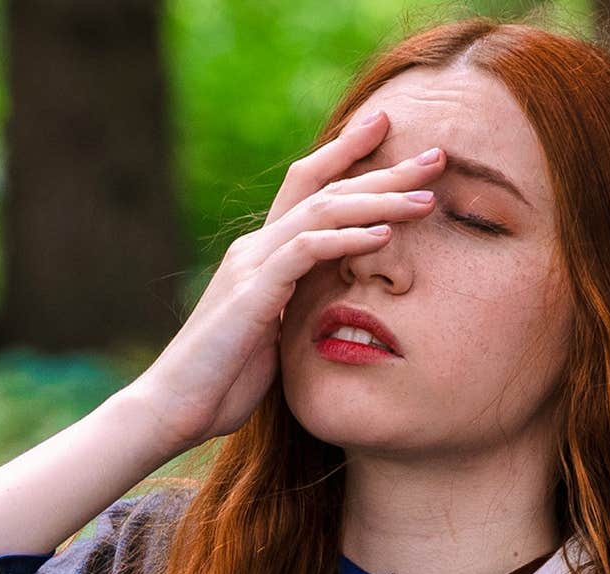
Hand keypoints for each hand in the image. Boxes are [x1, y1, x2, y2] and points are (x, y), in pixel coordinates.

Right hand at [136, 109, 447, 448]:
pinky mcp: (252, 293)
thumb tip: (338, 302)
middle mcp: (256, 248)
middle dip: (382, 168)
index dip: (348, 153)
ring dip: (377, 200)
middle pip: (325, 188)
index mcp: (263, 254)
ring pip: (321, 211)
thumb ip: (301, 306)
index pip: (308, 186)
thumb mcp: (276, 335)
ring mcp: (251, 266)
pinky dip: (345, 239)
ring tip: (426, 197)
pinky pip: (305, 252)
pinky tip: (383, 235)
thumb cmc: (225, 380)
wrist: (174, 407)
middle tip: (436, 155)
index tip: (389, 129)